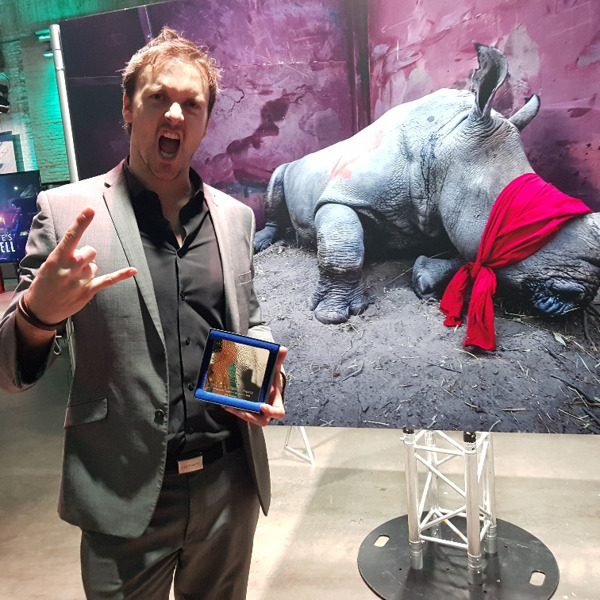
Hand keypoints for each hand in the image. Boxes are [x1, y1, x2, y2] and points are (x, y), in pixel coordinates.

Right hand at [24, 207, 136, 324]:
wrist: (41, 310)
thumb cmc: (44, 284)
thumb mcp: (48, 265)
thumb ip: (65, 255)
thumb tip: (83, 251)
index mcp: (57, 259)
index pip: (71, 237)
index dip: (81, 223)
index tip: (90, 210)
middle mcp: (70, 268)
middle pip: (91, 251)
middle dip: (85, 255)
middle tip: (73, 267)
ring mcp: (81, 281)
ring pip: (95, 265)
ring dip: (88, 269)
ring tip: (74, 280)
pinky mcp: (89, 291)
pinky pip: (109, 280)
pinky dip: (121, 275)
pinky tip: (133, 270)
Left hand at [223, 346, 287, 426]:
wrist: (267, 384)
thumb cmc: (272, 380)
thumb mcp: (275, 369)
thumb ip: (278, 360)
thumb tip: (282, 349)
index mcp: (276, 401)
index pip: (278, 412)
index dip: (271, 411)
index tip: (263, 406)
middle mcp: (267, 410)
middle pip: (262, 420)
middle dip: (251, 416)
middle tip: (242, 410)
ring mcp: (257, 412)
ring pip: (250, 418)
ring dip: (240, 413)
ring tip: (230, 406)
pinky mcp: (248, 410)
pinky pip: (242, 413)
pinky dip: (234, 409)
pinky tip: (226, 404)